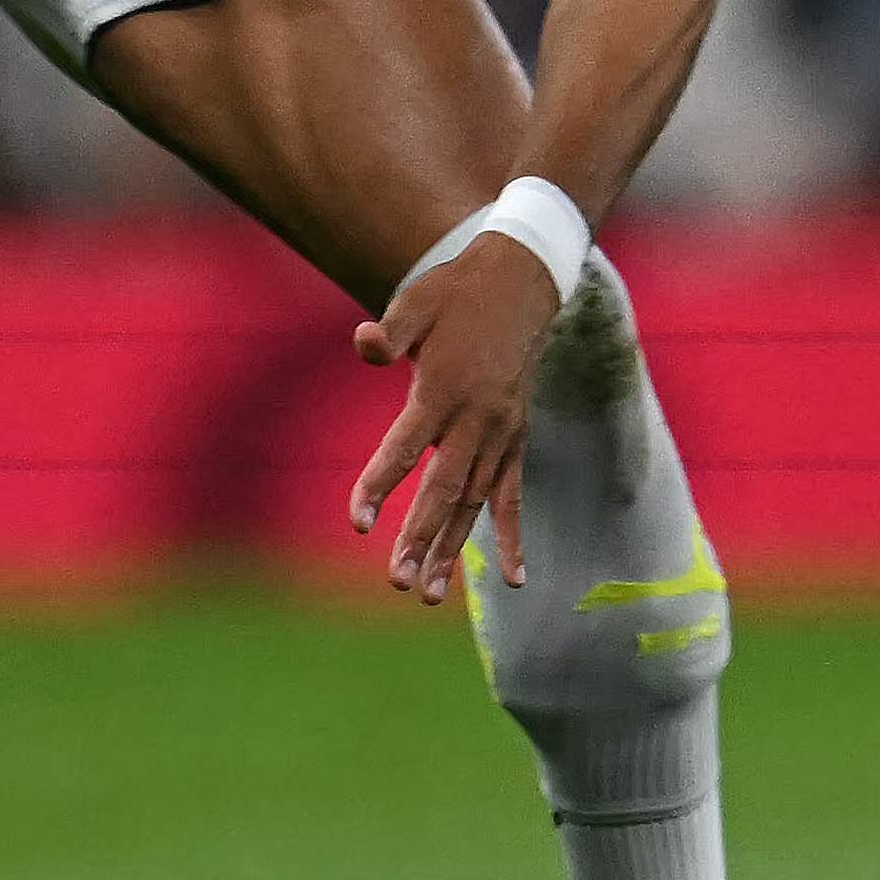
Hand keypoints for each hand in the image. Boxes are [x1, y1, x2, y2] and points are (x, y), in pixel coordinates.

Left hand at [344, 234, 562, 603]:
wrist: (522, 285)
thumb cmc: (455, 295)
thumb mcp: (417, 302)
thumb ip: (389, 332)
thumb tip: (362, 344)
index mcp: (445, 388)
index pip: (406, 447)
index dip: (380, 485)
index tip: (358, 523)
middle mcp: (478, 419)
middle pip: (444, 488)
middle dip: (420, 538)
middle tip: (397, 580)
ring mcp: (502, 433)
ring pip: (475, 502)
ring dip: (452, 548)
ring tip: (429, 594)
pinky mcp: (517, 440)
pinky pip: (513, 496)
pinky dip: (513, 538)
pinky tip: (514, 581)